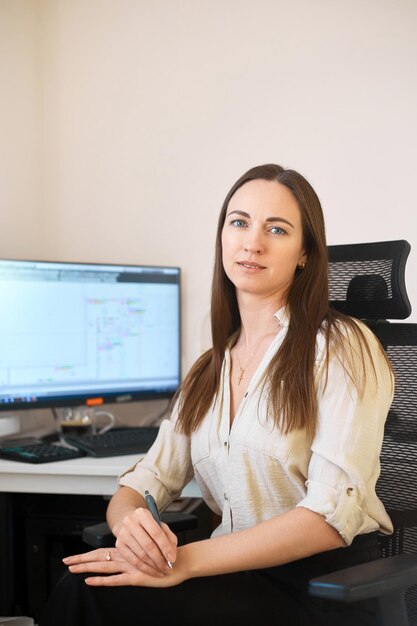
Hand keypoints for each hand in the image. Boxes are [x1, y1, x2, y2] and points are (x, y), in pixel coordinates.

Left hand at [63, 547, 184, 587]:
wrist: (180, 562)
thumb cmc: (165, 556)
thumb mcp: (149, 551)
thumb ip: (137, 549)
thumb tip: (126, 547)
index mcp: (127, 549)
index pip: (103, 551)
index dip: (88, 554)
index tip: (74, 557)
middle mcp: (126, 556)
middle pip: (99, 557)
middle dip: (81, 560)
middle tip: (66, 562)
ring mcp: (130, 566)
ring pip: (104, 566)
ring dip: (87, 568)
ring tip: (72, 569)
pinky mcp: (136, 577)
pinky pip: (115, 579)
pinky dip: (101, 580)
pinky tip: (90, 581)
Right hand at [113, 506, 177, 575]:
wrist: (130, 523)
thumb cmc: (148, 526)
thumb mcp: (160, 526)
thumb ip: (169, 537)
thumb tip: (172, 554)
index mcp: (142, 514)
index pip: (156, 532)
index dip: (165, 547)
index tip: (173, 559)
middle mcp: (130, 522)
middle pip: (148, 545)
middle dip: (160, 559)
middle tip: (168, 568)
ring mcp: (123, 534)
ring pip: (140, 555)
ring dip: (153, 566)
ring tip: (162, 571)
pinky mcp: (119, 545)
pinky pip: (133, 561)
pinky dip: (144, 568)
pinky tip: (153, 571)